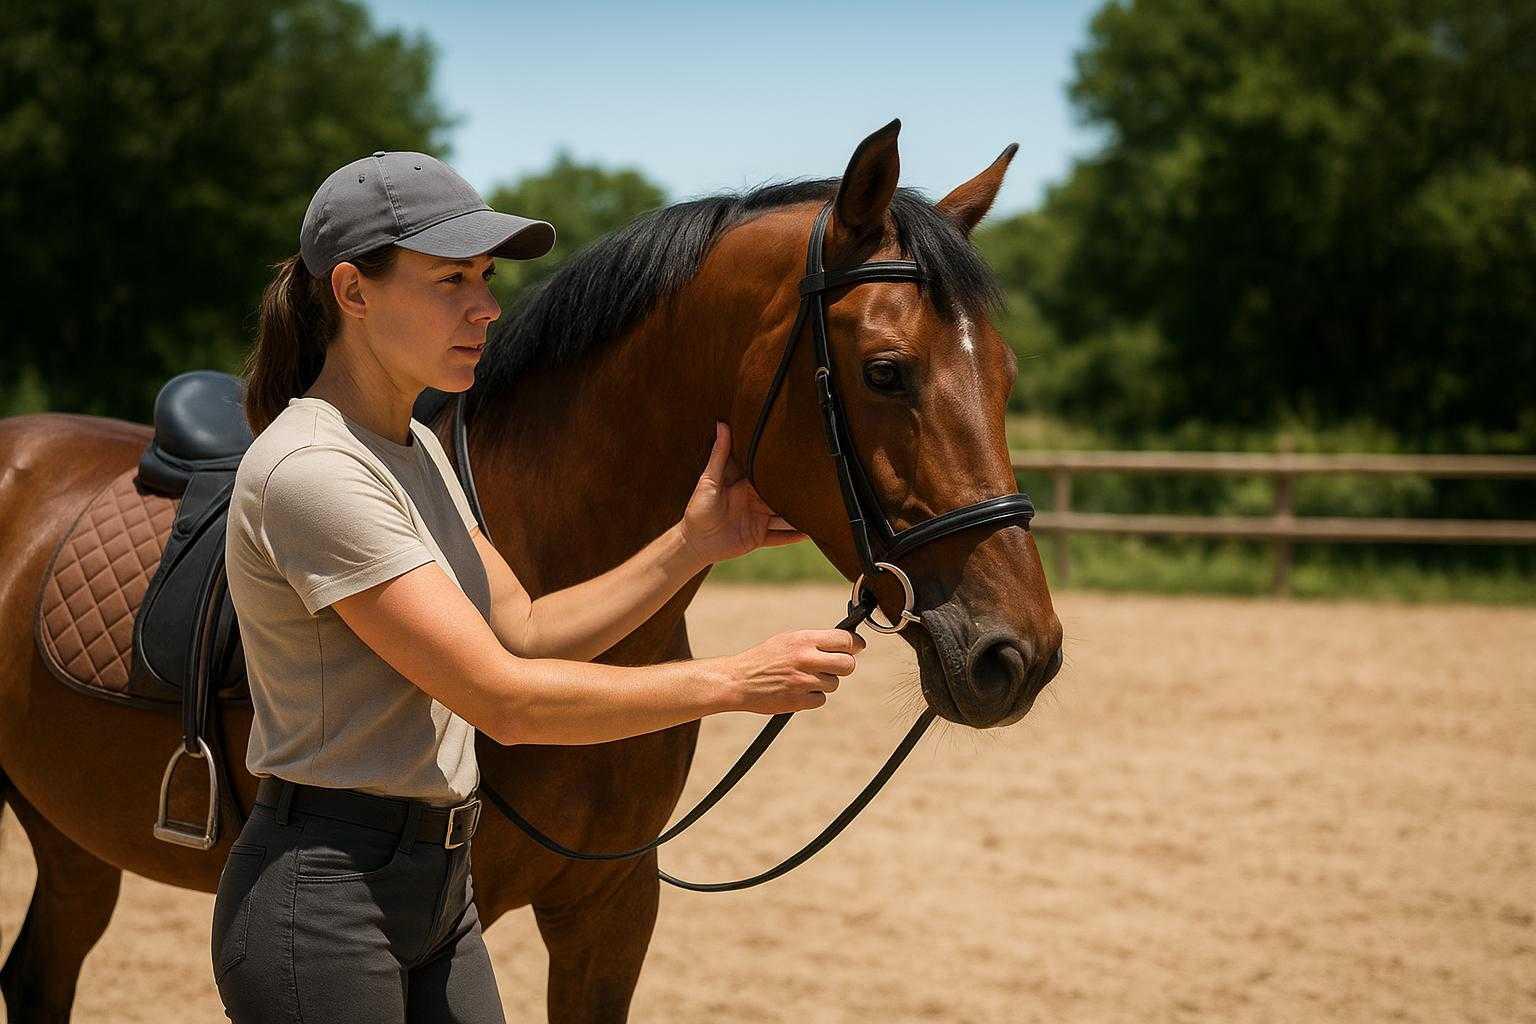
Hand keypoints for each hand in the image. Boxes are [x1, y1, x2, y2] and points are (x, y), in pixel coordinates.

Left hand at [680, 421, 808, 565]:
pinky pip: (779, 537)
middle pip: (780, 495)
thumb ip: (719, 455)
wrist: (693, 542)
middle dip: (796, 492)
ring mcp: (758, 520)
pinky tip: (810, 533)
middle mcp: (755, 501)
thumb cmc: (697, 508)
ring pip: (784, 516)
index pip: (767, 474)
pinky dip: (793, 536)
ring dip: (800, 515)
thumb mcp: (709, 480)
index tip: (800, 456)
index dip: (781, 468)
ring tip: (821, 509)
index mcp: (745, 485)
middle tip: (819, 483)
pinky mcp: (758, 538)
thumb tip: (721, 424)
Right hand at [716, 628, 866, 714]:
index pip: (845, 640)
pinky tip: (797, 690)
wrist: (738, 681)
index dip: (855, 645)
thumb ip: (815, 641)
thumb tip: (846, 643)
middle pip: (847, 664)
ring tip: (804, 678)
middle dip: (845, 666)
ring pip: (834, 684)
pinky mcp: (800, 701)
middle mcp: (806, 659)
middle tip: (835, 666)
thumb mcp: (787, 640)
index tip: (856, 647)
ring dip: (825, 682)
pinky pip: (821, 699)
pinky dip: (813, 697)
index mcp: (804, 640)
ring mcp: (804, 681)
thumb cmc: (764, 659)